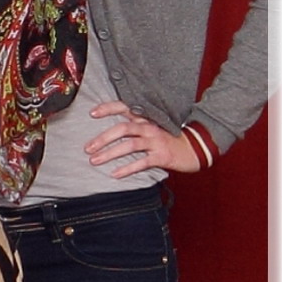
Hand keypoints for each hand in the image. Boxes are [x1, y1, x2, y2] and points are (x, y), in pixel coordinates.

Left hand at [83, 101, 202, 175]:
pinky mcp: (162, 156)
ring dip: (110, 153)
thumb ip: (132, 125)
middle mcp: (150, 127)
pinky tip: (115, 174)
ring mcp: (156, 141)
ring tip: (94, 161)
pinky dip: (127, 168)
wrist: (194, 148)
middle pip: (123, 128)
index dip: (109, 108)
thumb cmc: (166, 138)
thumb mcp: (150, 127)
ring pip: (130, 145)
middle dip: (103, 138)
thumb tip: (104, 130)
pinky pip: (142, 162)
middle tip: (87, 148)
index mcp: (145, 118)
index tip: (92, 113)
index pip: (125, 108)